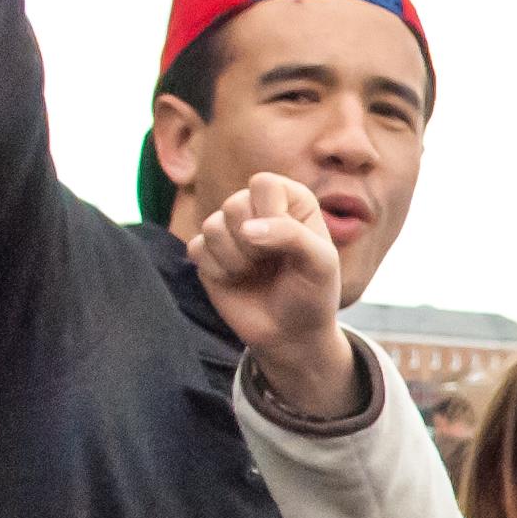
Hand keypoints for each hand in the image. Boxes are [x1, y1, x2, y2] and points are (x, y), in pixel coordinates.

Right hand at [192, 173, 357, 414]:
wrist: (291, 334)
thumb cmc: (313, 294)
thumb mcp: (321, 264)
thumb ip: (292, 236)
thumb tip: (247, 229)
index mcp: (290, 200)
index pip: (264, 183)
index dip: (270, 214)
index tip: (286, 244)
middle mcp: (257, 209)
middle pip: (234, 203)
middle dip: (252, 243)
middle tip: (270, 264)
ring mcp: (230, 230)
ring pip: (212, 226)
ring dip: (235, 259)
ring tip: (254, 273)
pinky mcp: (207, 252)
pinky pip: (196, 247)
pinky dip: (217, 270)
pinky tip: (235, 280)